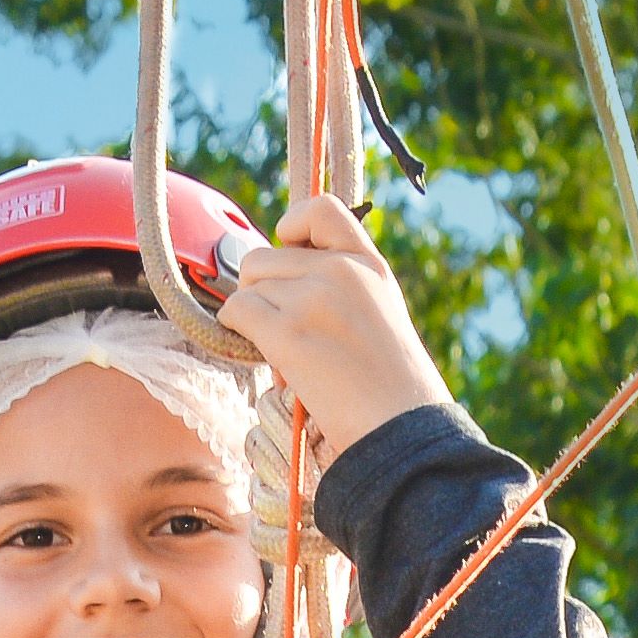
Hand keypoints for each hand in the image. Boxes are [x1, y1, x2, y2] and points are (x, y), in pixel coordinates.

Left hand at [205, 192, 451, 468]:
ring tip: (284, 350)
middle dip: (263, 291)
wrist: (401, 429)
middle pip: (264, 256)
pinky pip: (237, 310)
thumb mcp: (380, 315)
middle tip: (284, 330)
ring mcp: (313, 298)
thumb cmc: (391, 389)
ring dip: (252, 316)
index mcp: (370, 264)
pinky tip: (260, 353)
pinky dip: (237, 331)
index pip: (320, 208)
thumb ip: (342, 288)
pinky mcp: (288, 332)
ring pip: (248, 284)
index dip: (291, 226)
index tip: (289, 253)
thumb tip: (278, 284)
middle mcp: (341, 270)